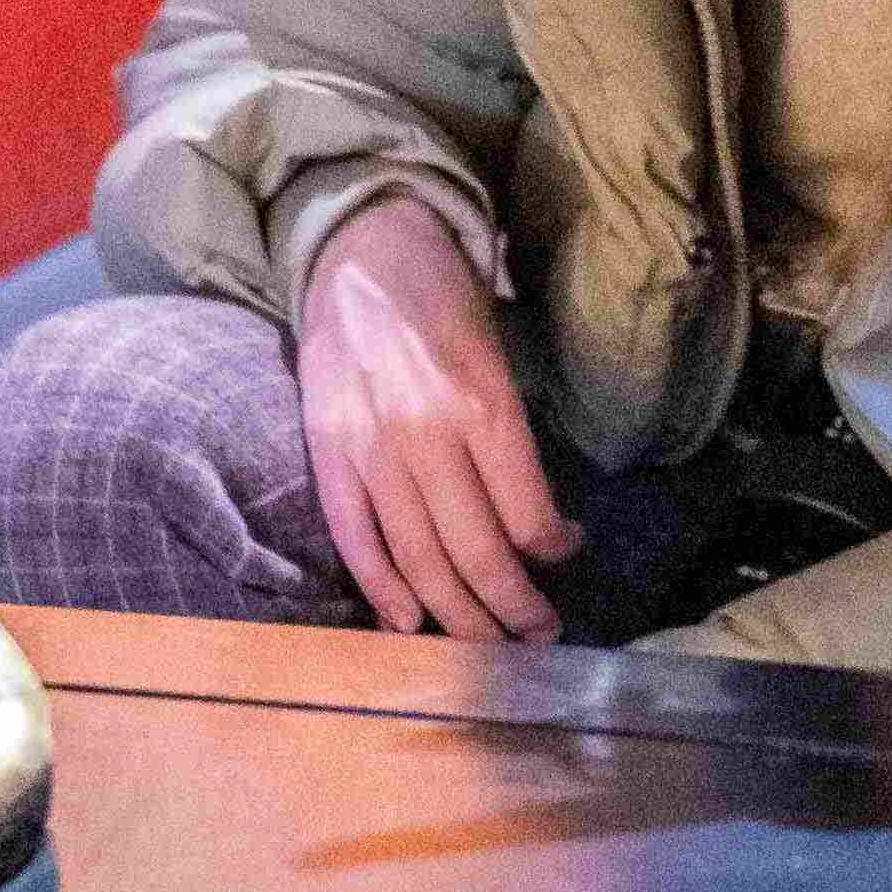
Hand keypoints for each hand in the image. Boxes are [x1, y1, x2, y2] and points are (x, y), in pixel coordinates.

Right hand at [294, 196, 581, 638]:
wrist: (361, 248)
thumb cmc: (443, 298)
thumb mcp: (497, 353)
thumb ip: (509, 435)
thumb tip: (537, 522)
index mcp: (479, 400)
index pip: (525, 511)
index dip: (551, 552)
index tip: (565, 558)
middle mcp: (423, 431)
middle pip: (474, 550)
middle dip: (513, 608)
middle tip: (538, 635)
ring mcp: (368, 447)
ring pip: (418, 558)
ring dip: (459, 614)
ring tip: (490, 643)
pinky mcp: (326, 451)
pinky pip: (354, 536)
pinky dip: (381, 587)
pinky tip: (409, 622)